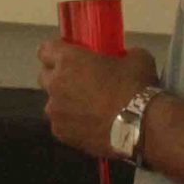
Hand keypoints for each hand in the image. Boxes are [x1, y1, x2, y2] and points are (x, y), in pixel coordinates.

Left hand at [36, 40, 158, 159]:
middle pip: (44, 76)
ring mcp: (55, 111)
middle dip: (57, 77)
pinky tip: (89, 126)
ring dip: (64, 103)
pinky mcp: (61, 134)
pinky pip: (61, 124)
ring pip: (52, 103)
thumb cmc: (135, 86)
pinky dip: (71, 124)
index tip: (67, 56)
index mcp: (68, 60)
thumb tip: (123, 58)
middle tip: (79, 82)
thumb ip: (121, 55)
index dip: (55, 52)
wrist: (140, 125)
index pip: (45, 50)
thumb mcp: (136, 58)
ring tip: (86, 109)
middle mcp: (55, 84)